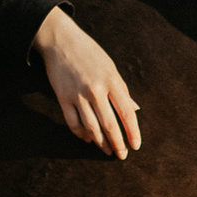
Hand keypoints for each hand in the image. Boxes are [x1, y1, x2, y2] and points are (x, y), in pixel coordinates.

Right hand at [36, 7, 140, 158]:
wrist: (61, 40)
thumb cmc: (90, 53)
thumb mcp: (110, 67)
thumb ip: (122, 90)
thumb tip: (134, 110)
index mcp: (112, 80)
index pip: (126, 112)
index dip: (132, 132)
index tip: (136, 145)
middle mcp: (96, 89)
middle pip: (109, 124)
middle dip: (117, 143)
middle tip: (121, 155)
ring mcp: (78, 94)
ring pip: (91, 127)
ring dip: (100, 142)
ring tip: (106, 150)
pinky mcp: (63, 97)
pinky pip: (73, 123)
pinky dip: (81, 134)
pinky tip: (87, 138)